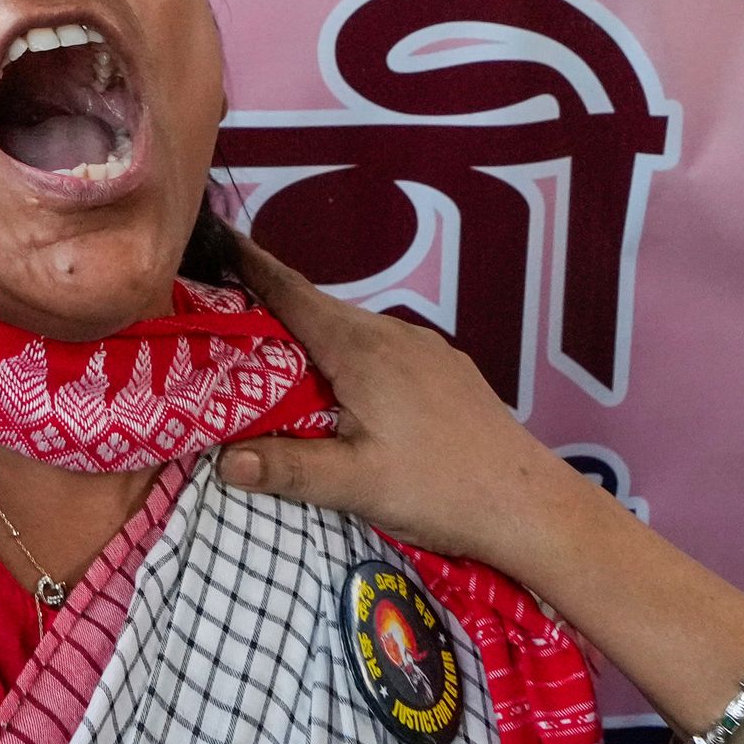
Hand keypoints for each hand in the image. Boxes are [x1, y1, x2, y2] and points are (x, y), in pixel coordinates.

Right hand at [217, 235, 599, 580]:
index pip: (291, 292)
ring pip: (351, 330)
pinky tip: (343, 388)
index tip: (212, 238)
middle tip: (221, 311)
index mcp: (360, 349)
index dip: (249, 265)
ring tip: (272, 357)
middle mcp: (392, 334)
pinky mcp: (446, 370)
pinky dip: (348, 354)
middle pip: (317, 308)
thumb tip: (223, 459)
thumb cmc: (442, 490)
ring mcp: (425, 349)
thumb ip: (288, 468)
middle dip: (269, 305)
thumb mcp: (356, 485)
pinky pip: (382, 347)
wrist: (531, 505)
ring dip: (311, 336)